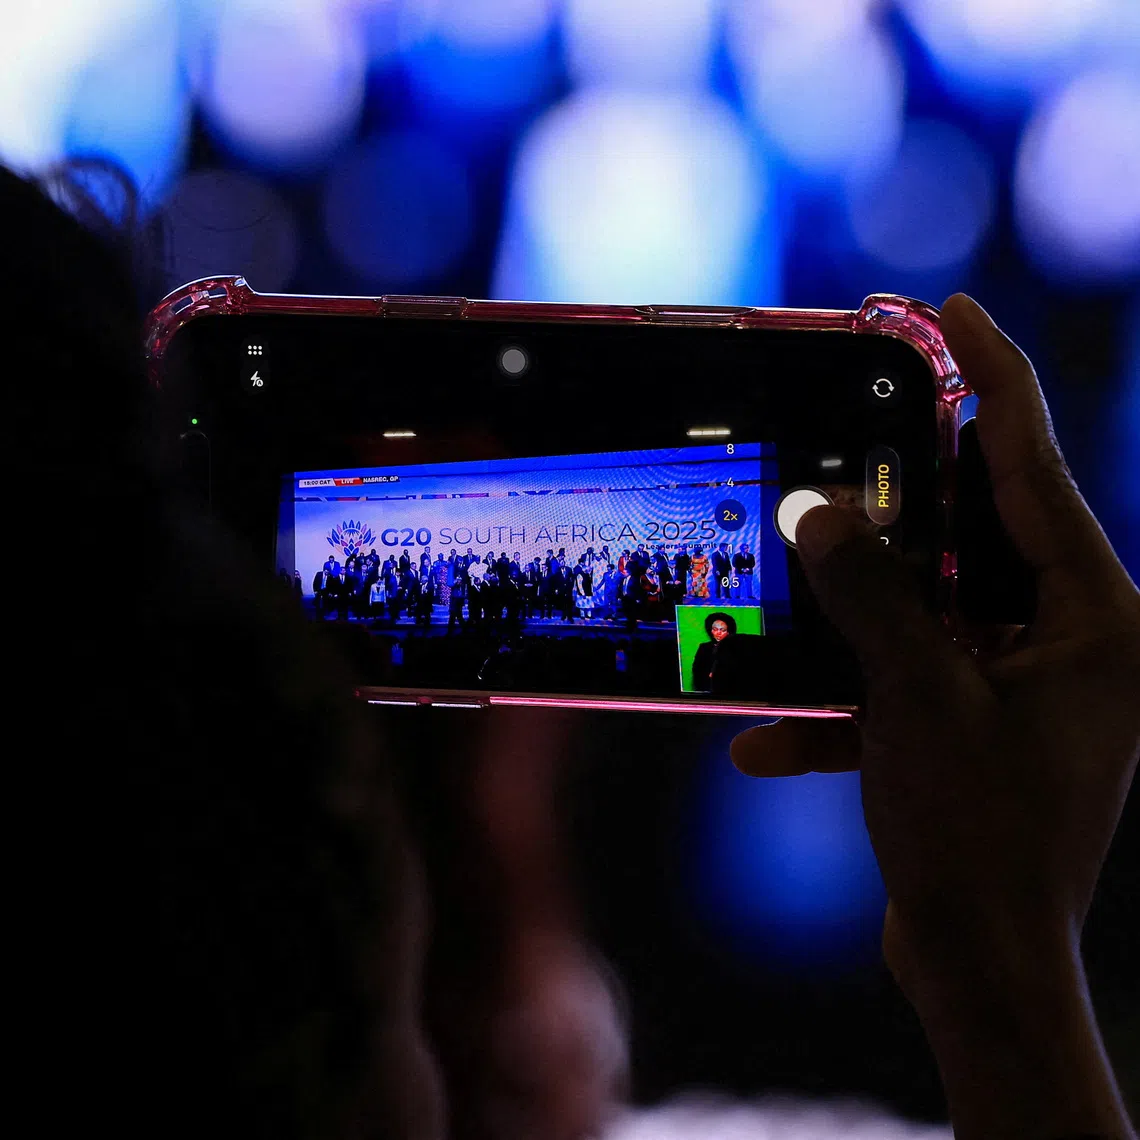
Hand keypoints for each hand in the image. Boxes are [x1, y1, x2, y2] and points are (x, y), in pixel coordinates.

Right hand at [730, 294, 1139, 1138]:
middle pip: (979, 526)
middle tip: (848, 416)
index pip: (1035, 467)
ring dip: (858, 603)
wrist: (979, 965)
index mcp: (1097, 618)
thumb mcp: (915, 697)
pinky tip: (769, 742)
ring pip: (932, 600)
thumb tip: (813, 507)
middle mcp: (1074, 639)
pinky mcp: (982, 720)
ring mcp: (1028, 682)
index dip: (992, 378)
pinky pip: (909, 678)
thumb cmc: (978, 835)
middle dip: (905, 484)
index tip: (949, 308)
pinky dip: (847, 701)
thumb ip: (868, 592)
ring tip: (798, 563)